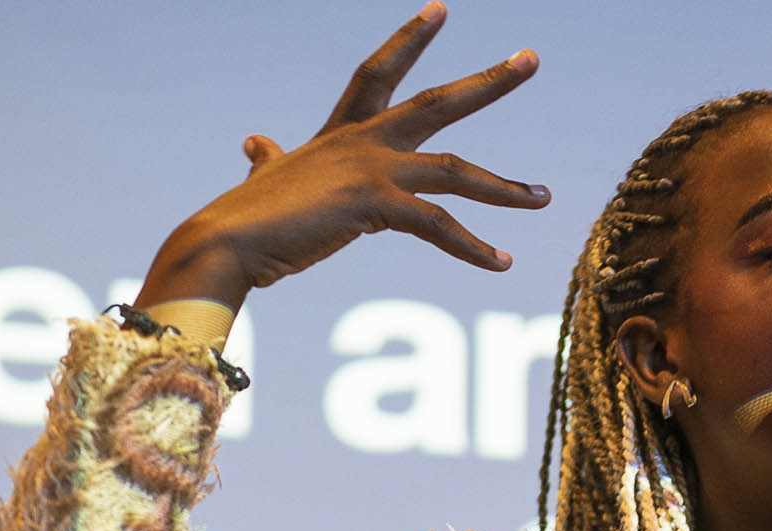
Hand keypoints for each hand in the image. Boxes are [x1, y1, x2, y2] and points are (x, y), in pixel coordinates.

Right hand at [136, 3, 550, 308]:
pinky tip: (502, 263)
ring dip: (506, 186)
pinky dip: (473, 247)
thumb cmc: (246, 218)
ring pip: (455, 169)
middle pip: (437, 102)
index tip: (441, 9)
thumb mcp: (267, 177)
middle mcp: (361, 141)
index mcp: (341, 133)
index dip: (409, 39)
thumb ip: (268, 159)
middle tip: (532, 59)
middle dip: (488, 81)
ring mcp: (369, 169)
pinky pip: (437, 225)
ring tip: (546, 197)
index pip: (379, 72)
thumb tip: (254, 142)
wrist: (225, 243)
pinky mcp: (372, 204)